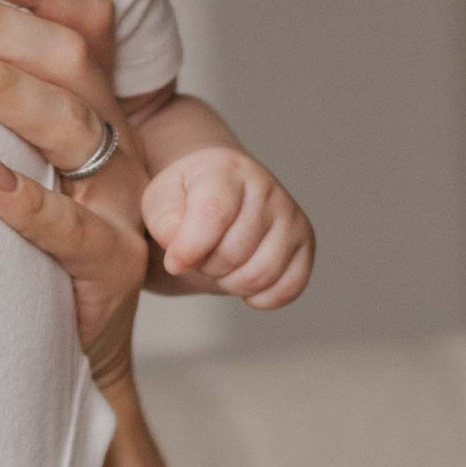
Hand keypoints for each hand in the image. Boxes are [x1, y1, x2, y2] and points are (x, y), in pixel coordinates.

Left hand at [0, 0, 148, 392]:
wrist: (64, 357)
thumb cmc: (15, 246)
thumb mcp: (9, 157)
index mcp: (94, 105)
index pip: (83, 21)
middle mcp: (117, 142)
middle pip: (70, 60)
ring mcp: (120, 205)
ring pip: (72, 126)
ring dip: (4, 87)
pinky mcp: (112, 269)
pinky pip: (71, 229)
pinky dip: (25, 201)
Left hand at [141, 145, 313, 308]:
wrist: (219, 194)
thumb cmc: (186, 199)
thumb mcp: (160, 201)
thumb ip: (164, 223)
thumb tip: (182, 256)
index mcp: (226, 169)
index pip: (214, 215)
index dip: (189, 248)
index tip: (173, 262)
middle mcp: (266, 187)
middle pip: (233, 254)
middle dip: (206, 266)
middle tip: (199, 255)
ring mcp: (290, 215)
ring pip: (260, 276)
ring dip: (230, 283)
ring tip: (219, 264)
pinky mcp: (305, 242)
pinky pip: (289, 288)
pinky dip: (261, 297)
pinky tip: (243, 280)